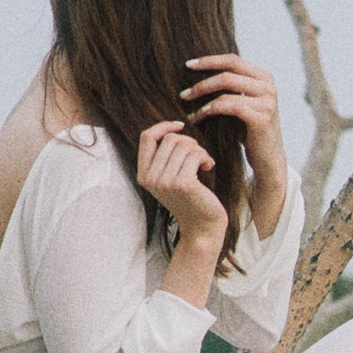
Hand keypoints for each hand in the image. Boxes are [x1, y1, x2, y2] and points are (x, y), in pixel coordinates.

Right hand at [136, 119, 227, 260]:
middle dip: (189, 142)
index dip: (164, 126)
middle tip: (198, 155)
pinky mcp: (183, 184)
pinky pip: (195, 154)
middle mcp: (150, 178)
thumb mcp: (169, 176)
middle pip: (170, 139)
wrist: (202, 226)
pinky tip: (208, 167)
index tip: (180, 126)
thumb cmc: (190, 197)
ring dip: (199, 150)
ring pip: (184, 145)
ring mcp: (165, 182)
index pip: (147, 137)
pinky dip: (205, 157)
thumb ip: (164, 156)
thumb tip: (171, 127)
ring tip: (203, 162)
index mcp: (143, 174)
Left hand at [184, 53, 288, 230]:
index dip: (209, 60)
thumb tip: (199, 69)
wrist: (267, 158)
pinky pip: (228, 106)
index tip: (188, 65)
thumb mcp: (242, 102)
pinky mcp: (261, 117)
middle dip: (202, 81)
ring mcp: (267, 101)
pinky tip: (198, 117)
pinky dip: (210, 110)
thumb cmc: (249, 130)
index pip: (232, 60)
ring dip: (202, 98)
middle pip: (227, 73)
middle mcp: (268, 86)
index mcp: (264, 77)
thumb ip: (231, 86)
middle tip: (183, 93)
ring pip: (226, 89)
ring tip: (188, 107)